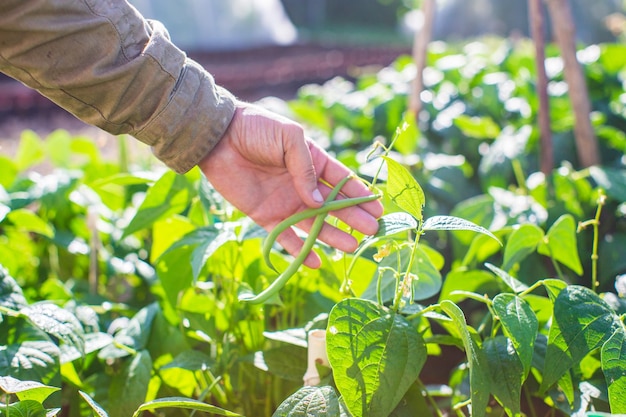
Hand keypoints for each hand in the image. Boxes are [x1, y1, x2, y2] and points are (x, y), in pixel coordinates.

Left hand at [198, 102, 382, 267]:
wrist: (218, 138)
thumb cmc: (256, 128)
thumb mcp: (289, 138)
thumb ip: (305, 168)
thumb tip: (318, 203)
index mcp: (313, 162)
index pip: (343, 182)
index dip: (361, 195)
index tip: (378, 210)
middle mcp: (302, 185)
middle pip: (334, 206)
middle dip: (353, 218)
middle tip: (371, 232)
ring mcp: (286, 202)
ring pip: (315, 224)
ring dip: (333, 236)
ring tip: (352, 247)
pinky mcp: (266, 216)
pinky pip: (286, 237)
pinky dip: (300, 251)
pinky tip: (316, 263)